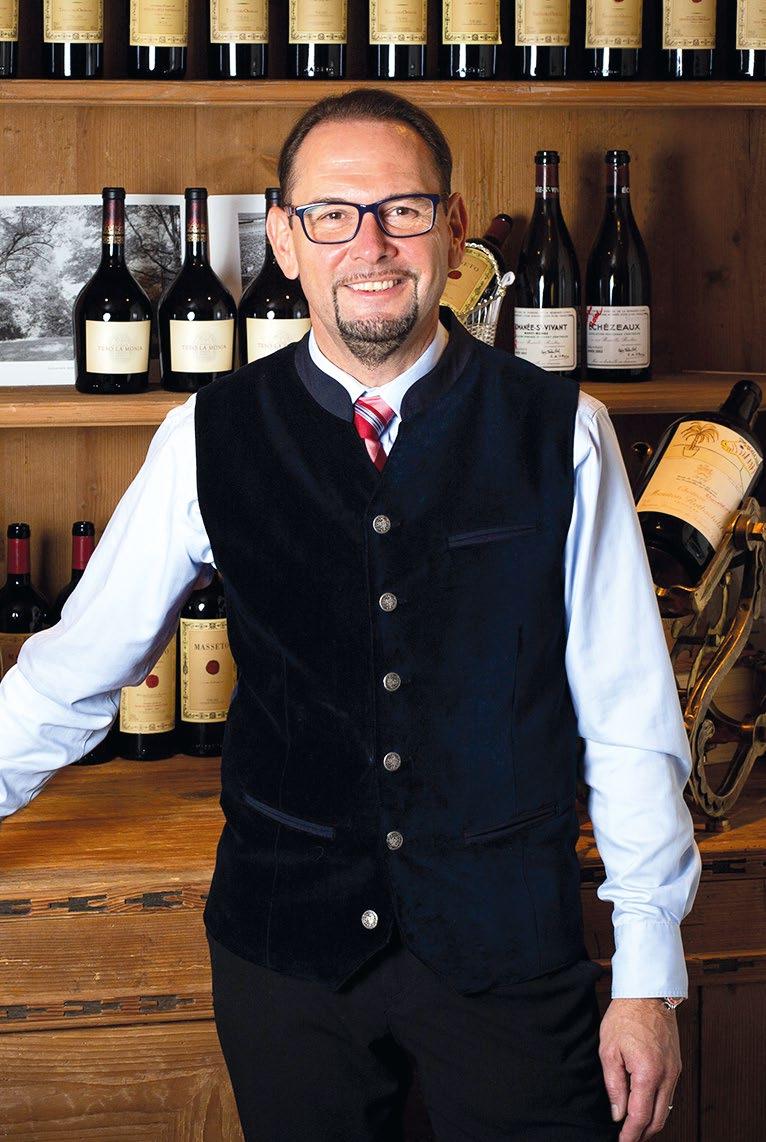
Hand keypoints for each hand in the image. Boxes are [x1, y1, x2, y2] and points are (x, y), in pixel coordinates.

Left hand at [599, 998, 680, 1140]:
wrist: (648, 993)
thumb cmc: (625, 1017)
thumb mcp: (609, 1050)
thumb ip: (613, 1085)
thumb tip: (617, 1113)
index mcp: (647, 1073)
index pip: (640, 1116)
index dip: (630, 1134)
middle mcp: (666, 1076)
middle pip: (658, 1119)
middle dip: (643, 1134)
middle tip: (628, 1139)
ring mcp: (675, 1071)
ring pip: (666, 1109)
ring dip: (651, 1121)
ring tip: (634, 1127)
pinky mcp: (676, 1066)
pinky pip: (669, 1094)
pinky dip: (658, 1106)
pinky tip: (645, 1106)